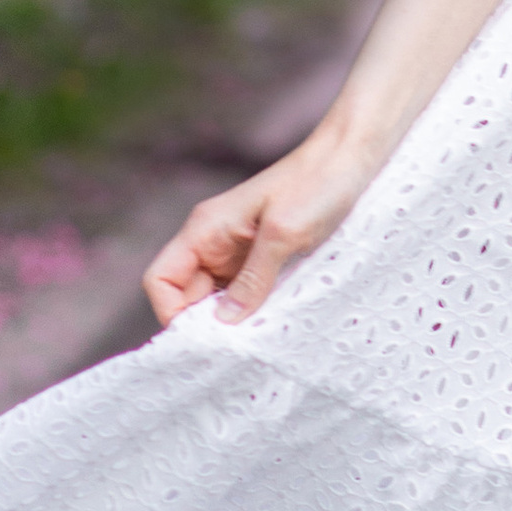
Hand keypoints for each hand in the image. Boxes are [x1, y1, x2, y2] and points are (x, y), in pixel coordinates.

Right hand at [141, 126, 381, 326]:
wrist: (351, 159)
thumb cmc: (316, 185)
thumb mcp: (284, 233)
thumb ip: (253, 279)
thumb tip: (223, 322)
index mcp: (204, 229)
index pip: (161, 280)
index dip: (171, 312)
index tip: (203, 340)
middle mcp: (213, 242)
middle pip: (186, 296)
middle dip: (204, 325)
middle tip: (234, 351)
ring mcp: (238, 252)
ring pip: (217, 300)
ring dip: (232, 322)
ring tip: (256, 341)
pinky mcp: (264, 259)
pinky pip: (245, 294)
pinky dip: (254, 312)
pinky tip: (273, 323)